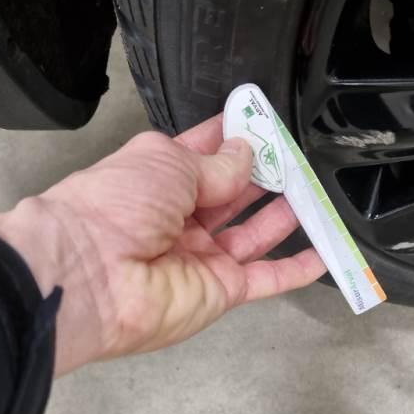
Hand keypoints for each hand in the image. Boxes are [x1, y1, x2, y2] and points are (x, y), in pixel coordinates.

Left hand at [0, 115, 325, 374]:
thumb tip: (246, 153)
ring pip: (254, 234)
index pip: (205, 154)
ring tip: (313, 192)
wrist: (91, 274)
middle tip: (297, 159)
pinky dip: (294, 269)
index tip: (264, 122)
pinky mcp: (221, 291)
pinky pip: (266, 278)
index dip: (234, 138)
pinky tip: (323, 254)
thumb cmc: (118, 203)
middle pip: (233, 195)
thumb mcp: (167, 162)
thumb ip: (216, 163)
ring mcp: (203, 257)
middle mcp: (181, 218)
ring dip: (284, 214)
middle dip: (264, 175)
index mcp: (159, 179)